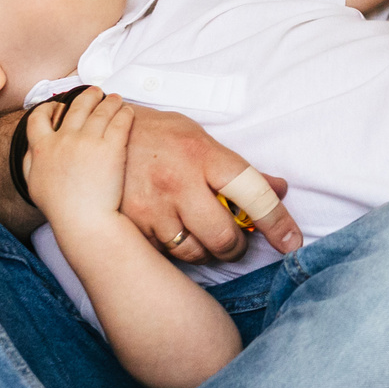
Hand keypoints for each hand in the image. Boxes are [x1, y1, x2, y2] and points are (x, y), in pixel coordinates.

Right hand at [23, 88, 141, 237]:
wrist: (83, 220)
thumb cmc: (59, 208)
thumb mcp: (33, 184)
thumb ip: (30, 162)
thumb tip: (31, 149)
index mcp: (42, 148)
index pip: (39, 117)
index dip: (48, 107)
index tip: (57, 105)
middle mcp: (64, 139)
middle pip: (75, 107)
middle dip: (87, 95)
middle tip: (95, 91)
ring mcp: (88, 141)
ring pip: (100, 110)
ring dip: (109, 100)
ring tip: (116, 98)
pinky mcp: (111, 147)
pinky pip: (120, 122)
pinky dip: (124, 113)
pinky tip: (128, 112)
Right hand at [111, 103, 303, 262]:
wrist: (97, 133)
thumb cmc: (158, 135)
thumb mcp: (199, 139)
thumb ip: (238, 168)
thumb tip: (279, 189)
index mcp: (202, 155)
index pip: (251, 193)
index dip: (277, 222)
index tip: (291, 242)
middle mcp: (177, 182)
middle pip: (223, 237)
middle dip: (236, 247)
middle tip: (234, 240)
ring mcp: (151, 206)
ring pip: (194, 252)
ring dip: (207, 253)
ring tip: (203, 236)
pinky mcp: (130, 225)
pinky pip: (165, 254)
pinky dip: (176, 251)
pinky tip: (174, 233)